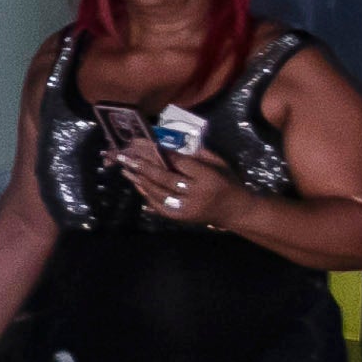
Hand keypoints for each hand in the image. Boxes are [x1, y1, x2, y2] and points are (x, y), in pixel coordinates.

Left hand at [117, 139, 243, 228]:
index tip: (144, 143)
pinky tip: (136, 184)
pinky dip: (147, 195)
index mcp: (208, 178)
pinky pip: (159, 206)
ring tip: (126, 168)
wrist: (235, 211)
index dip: (161, 153)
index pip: (181, 164)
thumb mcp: (219, 164)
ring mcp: (187, 209)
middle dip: (143, 166)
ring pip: (159, 193)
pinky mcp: (180, 218)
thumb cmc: (227, 182)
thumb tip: (170, 146)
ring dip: (140, 180)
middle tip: (126, 156)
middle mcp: (196, 194)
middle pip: (166, 178)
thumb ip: (198, 154)